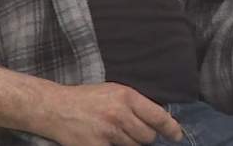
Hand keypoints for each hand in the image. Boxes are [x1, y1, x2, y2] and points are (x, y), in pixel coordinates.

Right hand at [39, 82, 181, 145]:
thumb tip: (158, 118)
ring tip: (114, 133)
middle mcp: (120, 114)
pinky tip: (105, 141)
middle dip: (145, 137)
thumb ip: (134, 103)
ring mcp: (108, 132)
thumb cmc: (86, 98)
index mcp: (126, 96)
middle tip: (132, 131)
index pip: (158, 116)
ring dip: (129, 143)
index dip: (171, 128)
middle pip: (148, 136)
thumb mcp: (113, 91)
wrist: (55, 108)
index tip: (177, 135)